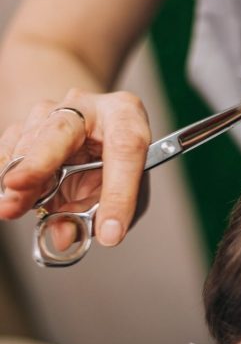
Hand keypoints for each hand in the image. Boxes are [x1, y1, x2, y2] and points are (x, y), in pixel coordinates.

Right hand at [0, 88, 150, 245]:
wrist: (93, 126)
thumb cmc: (117, 156)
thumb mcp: (127, 184)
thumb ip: (102, 210)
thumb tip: (65, 237)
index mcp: (126, 117)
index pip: (126, 150)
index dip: (118, 194)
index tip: (110, 232)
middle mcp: (90, 106)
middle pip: (61, 129)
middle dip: (38, 163)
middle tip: (18, 189)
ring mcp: (54, 109)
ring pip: (30, 141)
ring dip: (19, 180)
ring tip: (14, 208)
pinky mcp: (27, 121)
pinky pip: (10, 146)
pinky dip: (8, 173)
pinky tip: (14, 192)